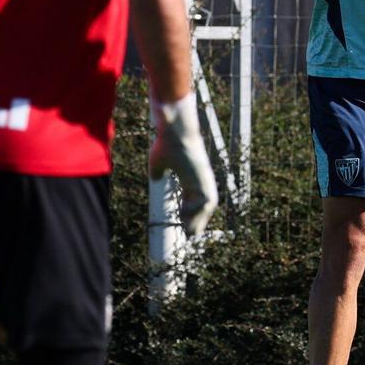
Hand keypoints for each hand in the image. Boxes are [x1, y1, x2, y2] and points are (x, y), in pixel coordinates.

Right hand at [149, 93, 219, 237]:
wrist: (174, 130)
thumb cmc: (166, 143)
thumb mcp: (159, 162)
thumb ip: (159, 172)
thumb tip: (156, 179)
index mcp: (191, 174)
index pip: (193, 196)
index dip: (188, 209)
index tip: (181, 219)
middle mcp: (201, 177)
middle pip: (203, 203)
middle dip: (197, 218)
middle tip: (190, 234)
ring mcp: (204, 177)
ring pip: (208, 204)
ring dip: (200, 219)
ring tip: (192, 233)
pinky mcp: (204, 177)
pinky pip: (207, 200)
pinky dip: (200, 212)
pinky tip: (188, 219)